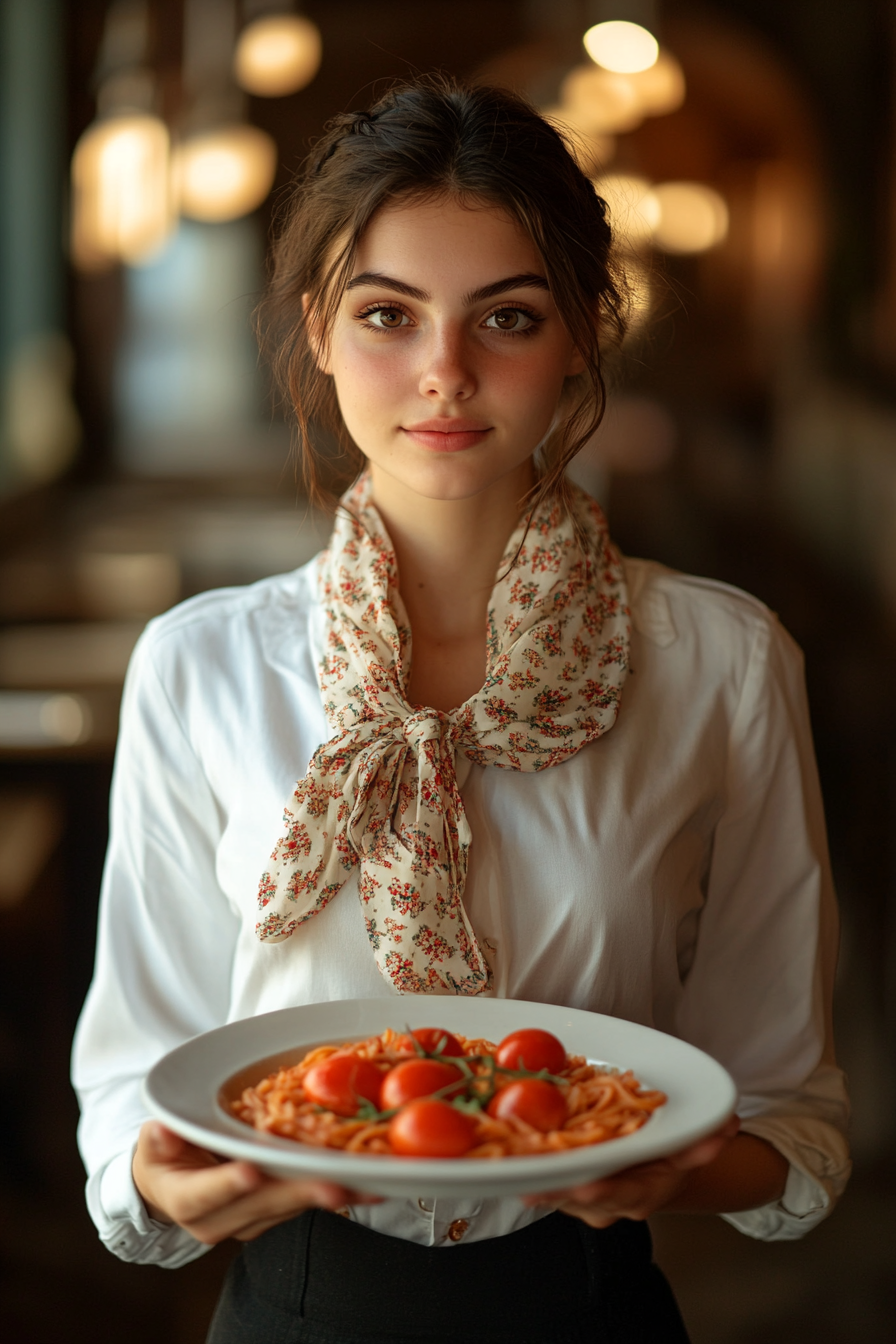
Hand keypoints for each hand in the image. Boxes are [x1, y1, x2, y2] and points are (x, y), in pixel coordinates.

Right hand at [133, 1120, 381, 1244]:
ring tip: (365, 1180)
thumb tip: (159, 1131)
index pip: (206, 1195)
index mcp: (186, 1200)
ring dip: (329, 1193)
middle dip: (301, 1193)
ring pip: (291, 1207)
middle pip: (263, 1204)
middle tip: (335, 1183)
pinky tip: (364, 1180)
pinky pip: (303, 1203)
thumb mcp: (153, 1143)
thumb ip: (157, 1138)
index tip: (251, 1171)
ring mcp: (250, 1221)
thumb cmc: (164, 1155)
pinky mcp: (273, 1215)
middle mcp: (220, 1220)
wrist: (173, 1186)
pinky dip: (333, 1190)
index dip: (229, 1184)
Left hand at [522, 1115, 740, 1227]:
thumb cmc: (669, 1159)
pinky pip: (541, 1178)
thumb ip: (705, 1140)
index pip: (617, 1195)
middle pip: (573, 1197)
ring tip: (505, 1161)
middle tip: (524, 1176)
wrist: (653, 1176)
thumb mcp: (689, 1150)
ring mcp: (580, 1201)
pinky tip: (501, 1155)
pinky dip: (525, 1168)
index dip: (601, 1191)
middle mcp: (605, 1205)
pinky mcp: (561, 1188)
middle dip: (549, 1187)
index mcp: (637, 1195)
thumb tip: (727, 1124)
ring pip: (552, 1190)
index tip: (584, 1185)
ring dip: (530, 1176)